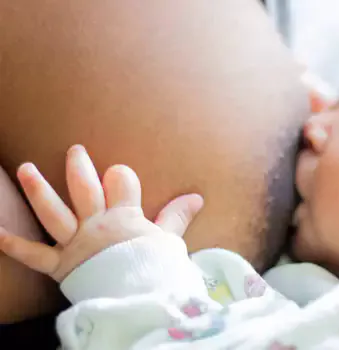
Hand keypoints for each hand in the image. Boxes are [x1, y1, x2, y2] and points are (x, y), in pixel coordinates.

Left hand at [0, 145, 202, 281]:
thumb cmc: (158, 270)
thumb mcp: (170, 240)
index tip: (117, 174)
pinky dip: (14, 245)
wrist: (143, 301)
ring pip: (54, 212)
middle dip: (79, 167)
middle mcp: (97, 225)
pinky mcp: (60, 265)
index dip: (120, 176)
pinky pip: (33, 254)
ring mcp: (76, 243)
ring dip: (38, 189)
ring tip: (26, 168)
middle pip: (85, 188)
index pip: (122, 182)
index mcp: (125, 217)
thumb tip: (197, 196)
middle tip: (74, 150)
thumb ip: (177, 216)